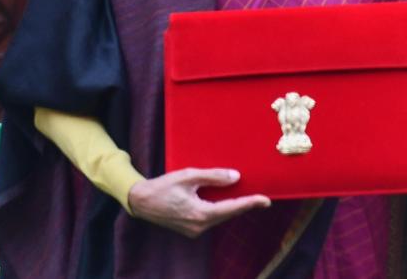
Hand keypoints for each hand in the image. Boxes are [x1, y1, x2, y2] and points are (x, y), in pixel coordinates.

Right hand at [128, 168, 270, 237]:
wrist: (140, 201)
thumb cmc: (163, 186)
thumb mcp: (189, 176)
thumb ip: (213, 176)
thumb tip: (236, 177)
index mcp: (200, 214)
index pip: (232, 208)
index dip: (250, 203)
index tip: (266, 200)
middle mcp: (199, 226)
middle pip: (228, 214)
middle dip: (244, 206)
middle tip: (261, 198)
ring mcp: (194, 230)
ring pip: (220, 217)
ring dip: (232, 208)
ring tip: (246, 199)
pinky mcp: (190, 229)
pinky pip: (211, 219)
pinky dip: (220, 210)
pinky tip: (225, 201)